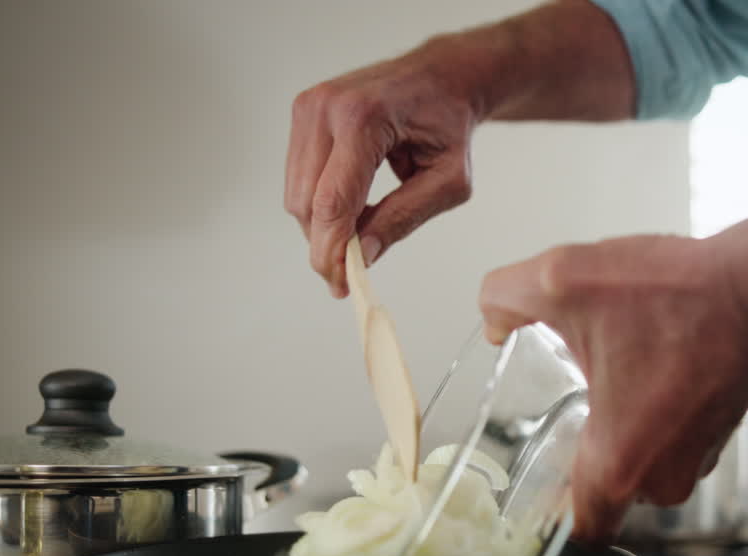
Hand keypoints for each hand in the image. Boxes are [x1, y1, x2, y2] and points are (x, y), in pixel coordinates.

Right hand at [285, 42, 479, 297]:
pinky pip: (298, 178)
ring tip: (361, 233)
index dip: (332, 250)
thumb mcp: (448, 180)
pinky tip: (352, 207)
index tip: (342, 285)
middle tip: (352, 274)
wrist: (441, 77)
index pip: (333, 200)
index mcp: (364, 118)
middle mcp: (326, 108)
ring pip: (296, 194)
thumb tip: (363, 256)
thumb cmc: (451, 125)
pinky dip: (320, 204)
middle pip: (307, 203)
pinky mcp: (302, 113)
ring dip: (322, 226)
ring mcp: (308, 107)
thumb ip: (405, 217)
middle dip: (326, 246)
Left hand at [478, 232, 747, 543]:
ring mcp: (701, 456)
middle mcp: (665, 476)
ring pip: (642, 462)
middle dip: (583, 453)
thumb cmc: (679, 293)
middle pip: (607, 492)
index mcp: (620, 464)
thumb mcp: (562, 279)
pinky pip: (673, 437)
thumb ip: (503, 296)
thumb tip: (494, 321)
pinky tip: (645, 362)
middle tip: (561, 411)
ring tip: (606, 375)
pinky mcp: (723, 429)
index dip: (552, 515)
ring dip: (623, 427)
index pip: (580, 532)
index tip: (536, 482)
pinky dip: (657, 409)